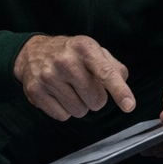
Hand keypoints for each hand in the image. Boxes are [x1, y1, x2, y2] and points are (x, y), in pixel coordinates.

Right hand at [14, 35, 134, 120]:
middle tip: (86, 86)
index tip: (129, 105)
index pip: (106, 72)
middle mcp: (65, 60)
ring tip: (70, 90)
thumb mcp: (94, 51)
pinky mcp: (35, 90)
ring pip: (79, 111)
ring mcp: (48, 76)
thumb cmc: (71, 54)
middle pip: (95, 100)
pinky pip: (62, 116)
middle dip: (96, 99)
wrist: (32, 52)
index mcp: (84, 47)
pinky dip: (64, 110)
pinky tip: (58, 95)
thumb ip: (113, 68)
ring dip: (79, 105)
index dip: (119, 90)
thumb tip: (122, 84)